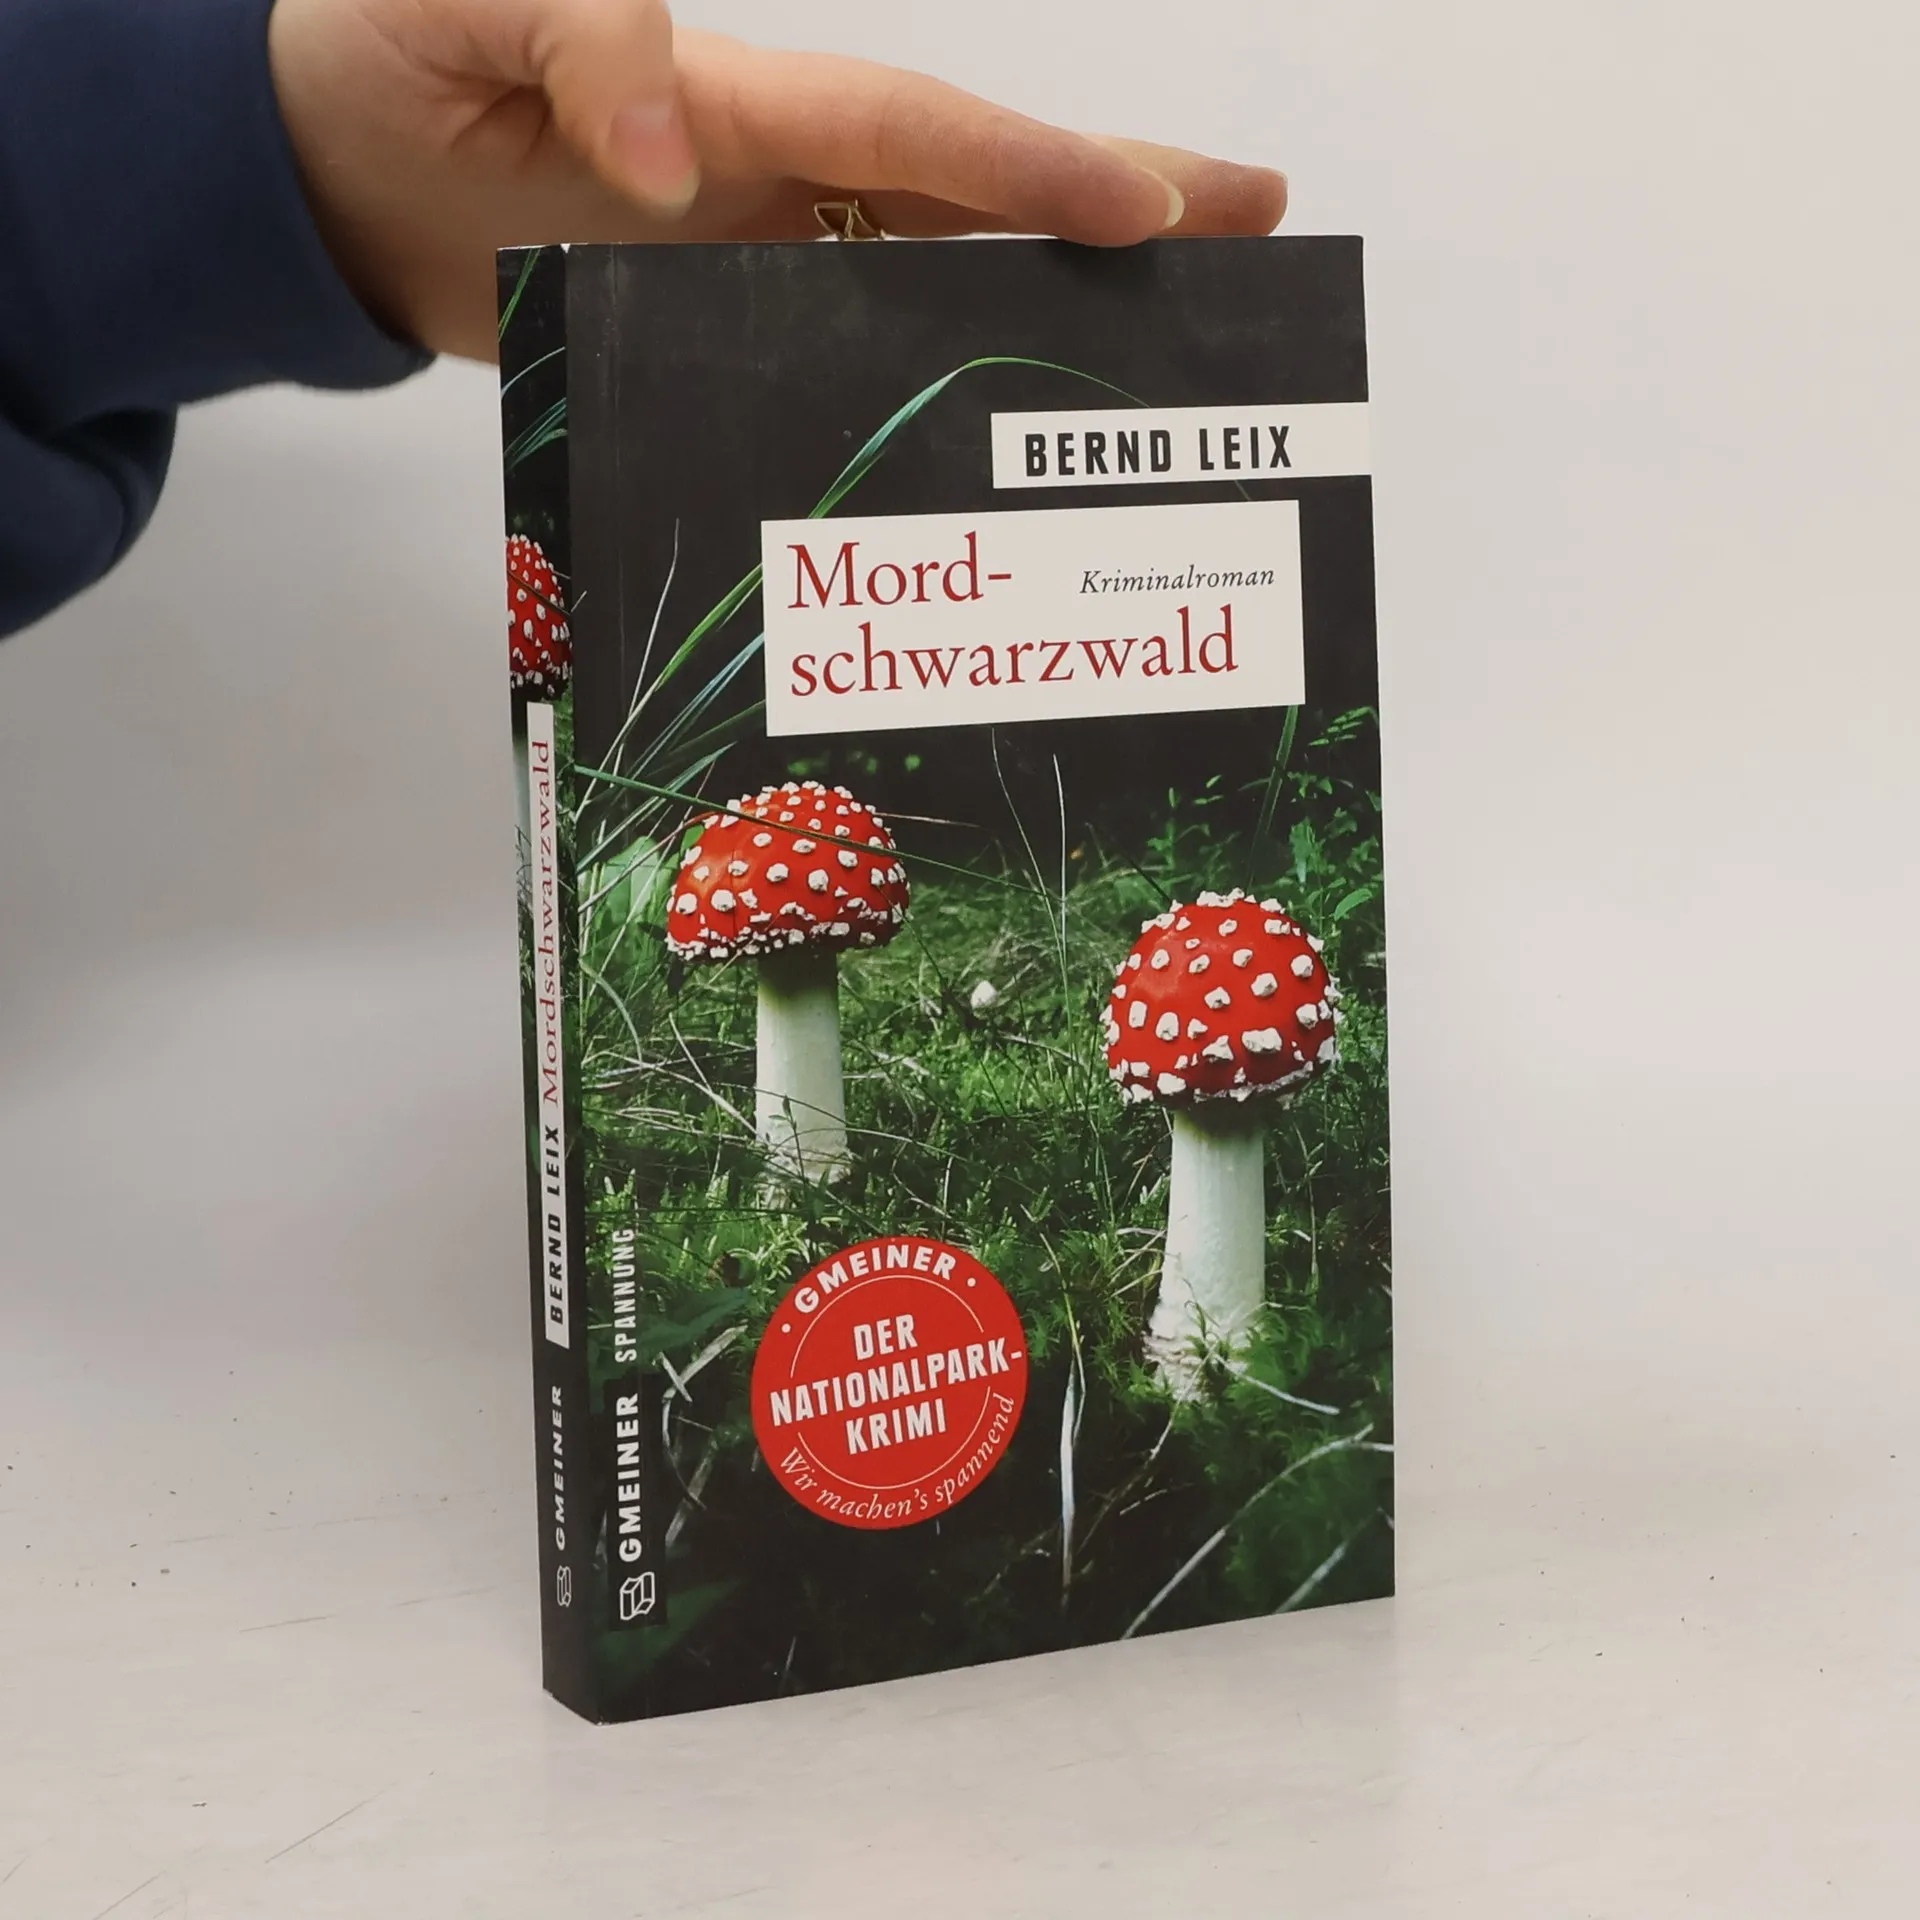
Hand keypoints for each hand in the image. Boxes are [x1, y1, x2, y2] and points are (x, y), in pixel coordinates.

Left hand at [268, 0, 1289, 360]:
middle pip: (973, 199)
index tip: (1156, 209)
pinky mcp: (711, 340)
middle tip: (1257, 228)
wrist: (317, 178)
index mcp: (737, 101)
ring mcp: (753, 269)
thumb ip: (576, 36)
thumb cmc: (375, 59)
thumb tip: (670, 154)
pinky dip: (919, 409)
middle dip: (1117, 209)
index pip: (911, 135)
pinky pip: (836, 375)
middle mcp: (772, 184)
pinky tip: (985, 457)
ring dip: (1048, 315)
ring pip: (931, 288)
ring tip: (1169, 346)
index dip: (1032, 170)